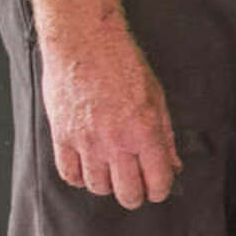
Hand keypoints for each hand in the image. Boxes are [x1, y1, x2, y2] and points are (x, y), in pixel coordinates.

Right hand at [40, 21, 181, 206]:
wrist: (84, 40)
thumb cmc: (122, 62)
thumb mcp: (156, 96)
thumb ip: (165, 135)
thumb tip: (173, 164)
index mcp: (144, 131)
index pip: (157, 181)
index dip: (160, 190)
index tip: (157, 188)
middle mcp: (116, 141)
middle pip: (127, 193)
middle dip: (136, 195)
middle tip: (136, 187)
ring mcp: (87, 141)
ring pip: (98, 187)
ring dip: (108, 185)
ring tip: (111, 172)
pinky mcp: (62, 136)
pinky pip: (69, 174)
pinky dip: (80, 178)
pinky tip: (88, 168)